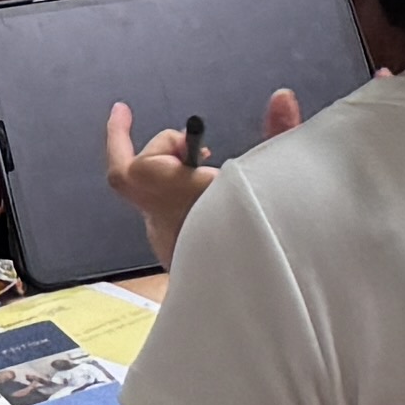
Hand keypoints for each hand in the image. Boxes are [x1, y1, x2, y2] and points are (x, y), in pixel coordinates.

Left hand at [103, 90, 297, 262]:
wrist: (258, 307)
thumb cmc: (269, 239)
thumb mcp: (282, 180)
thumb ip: (281, 134)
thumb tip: (281, 97)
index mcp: (189, 202)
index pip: (141, 167)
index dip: (122, 137)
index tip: (122, 110)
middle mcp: (169, 224)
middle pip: (130, 177)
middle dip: (153, 148)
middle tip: (181, 139)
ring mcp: (167, 244)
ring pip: (146, 197)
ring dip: (168, 172)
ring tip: (209, 165)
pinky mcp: (174, 256)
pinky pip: (160, 214)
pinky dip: (176, 194)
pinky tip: (206, 192)